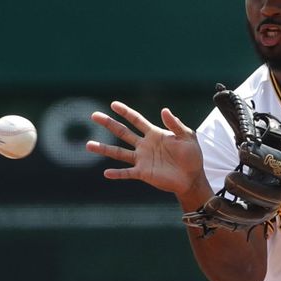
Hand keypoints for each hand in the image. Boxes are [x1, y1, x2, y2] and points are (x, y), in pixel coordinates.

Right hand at [86, 101, 208, 198]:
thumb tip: (164, 110)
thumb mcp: (187, 136)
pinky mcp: (143, 173)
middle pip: (122, 132)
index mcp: (154, 134)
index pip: (136, 120)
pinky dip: (117, 173)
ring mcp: (142, 159)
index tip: (113, 104)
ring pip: (118, 152)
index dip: (126, 112)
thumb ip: (175, 124)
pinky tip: (106, 173)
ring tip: (88, 145)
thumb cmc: (191, 155)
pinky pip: (127, 173)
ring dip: (103, 149)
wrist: (192, 177)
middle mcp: (144, 145)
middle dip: (108, 123)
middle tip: (94, 116)